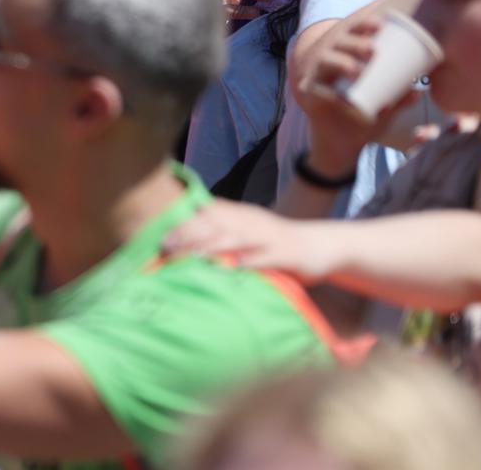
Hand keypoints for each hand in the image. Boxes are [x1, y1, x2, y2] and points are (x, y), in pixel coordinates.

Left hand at [161, 199, 334, 281]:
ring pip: (234, 238)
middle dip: (188, 234)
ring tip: (190, 256)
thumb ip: (221, 230)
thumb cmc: (275, 242)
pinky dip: (247, 263)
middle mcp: (250, 222)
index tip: (158, 234)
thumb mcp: (247, 230)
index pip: (206, 213)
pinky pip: (264, 258)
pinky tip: (232, 268)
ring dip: (211, 247)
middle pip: (214, 224)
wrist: (322, 245)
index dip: (182, 222)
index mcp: (240, 215)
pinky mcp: (285, 254)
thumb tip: (186, 237)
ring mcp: (267, 237)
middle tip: (165, 247)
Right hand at [290, 17, 414, 172]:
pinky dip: (329, 94)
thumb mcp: (383, 104)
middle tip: (373, 51)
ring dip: (341, 63)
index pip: (354, 30)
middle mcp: (330, 58)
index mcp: (347, 51)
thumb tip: (418, 92)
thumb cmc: (360, 110)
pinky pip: (317, 90)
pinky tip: (342, 100)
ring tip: (356, 70)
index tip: (381, 25)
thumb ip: (398, 99)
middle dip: (355, 44)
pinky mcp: (310, 95)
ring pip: (326, 61)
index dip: (365, 24)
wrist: (335, 138)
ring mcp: (318, 75)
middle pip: (339, 42)